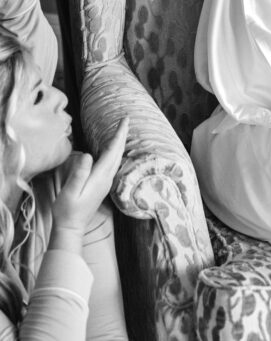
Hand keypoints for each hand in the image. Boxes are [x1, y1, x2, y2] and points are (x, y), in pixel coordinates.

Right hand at [51, 117, 128, 246]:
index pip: (113, 150)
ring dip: (119, 143)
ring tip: (120, 130)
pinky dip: (114, 151)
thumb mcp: (70, 192)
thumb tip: (87, 155)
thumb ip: (79, 174)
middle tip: (126, 119)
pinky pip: (112, 163)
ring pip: (116, 158)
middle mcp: (106, 178)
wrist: (71, 228)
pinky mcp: (102, 185)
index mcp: (100, 177)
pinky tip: (111, 149)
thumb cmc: (67, 210)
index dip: (119, 134)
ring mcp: (105, 182)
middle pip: (118, 152)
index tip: (125, 119)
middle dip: (122, 134)